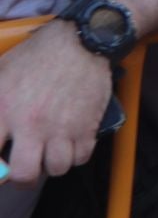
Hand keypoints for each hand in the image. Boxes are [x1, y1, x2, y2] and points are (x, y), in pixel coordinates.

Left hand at [0, 20, 113, 183]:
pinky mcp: (88, 125)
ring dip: (51, 164)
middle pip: (24, 174)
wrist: (81, 40)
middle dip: (21, 177)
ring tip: (49, 153)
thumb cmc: (37, 56)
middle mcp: (32, 123)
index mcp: (4, 109)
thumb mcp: (0, 73)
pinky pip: (82, 158)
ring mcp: (63, 126)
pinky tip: (69, 144)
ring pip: (56, 169)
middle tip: (23, 167)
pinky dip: (75, 155)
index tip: (0, 166)